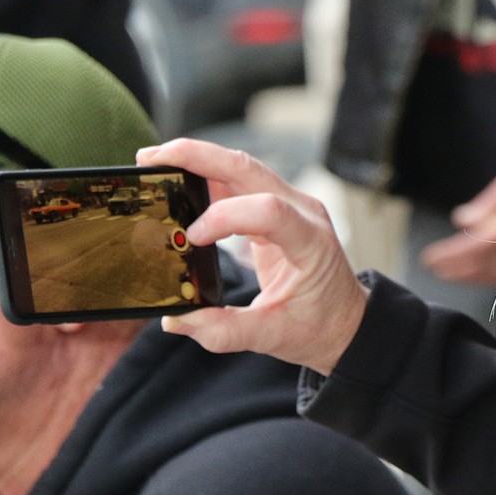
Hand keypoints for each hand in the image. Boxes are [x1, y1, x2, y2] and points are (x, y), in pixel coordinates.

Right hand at [136, 139, 368, 376]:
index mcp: (311, 243)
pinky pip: (240, 183)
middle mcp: (304, 213)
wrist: (345, 322)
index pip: (269, 211)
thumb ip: (226, 331)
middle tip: (150, 160)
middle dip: (197, 157)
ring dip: (198, 161)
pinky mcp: (277, 208)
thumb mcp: (274, 337)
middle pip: (248, 169)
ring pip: (241, 167)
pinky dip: (207, 178)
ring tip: (154, 165)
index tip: (193, 238)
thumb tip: (178, 320)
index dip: (224, 217)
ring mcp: (292, 205)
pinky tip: (177, 182)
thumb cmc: (318, 327)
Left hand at [421, 146, 495, 285]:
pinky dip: (488, 275)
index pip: (483, 241)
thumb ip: (491, 200)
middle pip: (488, 264)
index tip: (431, 258)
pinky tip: (472, 274)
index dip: (455, 253)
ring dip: (470, 276)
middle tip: (435, 268)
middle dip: (458, 269)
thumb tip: (461, 220)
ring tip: (447, 273)